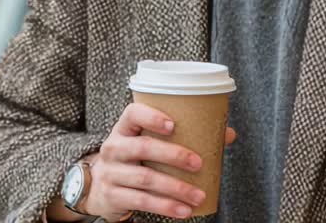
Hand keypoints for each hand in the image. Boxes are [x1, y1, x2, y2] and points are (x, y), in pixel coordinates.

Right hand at [80, 103, 236, 220]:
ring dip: (175, 188)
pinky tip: (183, 210)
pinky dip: (165, 206)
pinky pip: (142, 201)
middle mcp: (113, 148)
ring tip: (199, 195)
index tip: (173, 124)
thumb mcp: (146, 143)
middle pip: (143, 147)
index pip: (132, 114)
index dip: (151, 116)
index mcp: (124, 129)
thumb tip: (227, 133)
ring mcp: (111, 172)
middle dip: (173, 155)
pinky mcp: (113, 195)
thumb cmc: (133, 158)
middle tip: (198, 163)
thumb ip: (182, 136)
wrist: (98, 187)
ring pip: (145, 178)